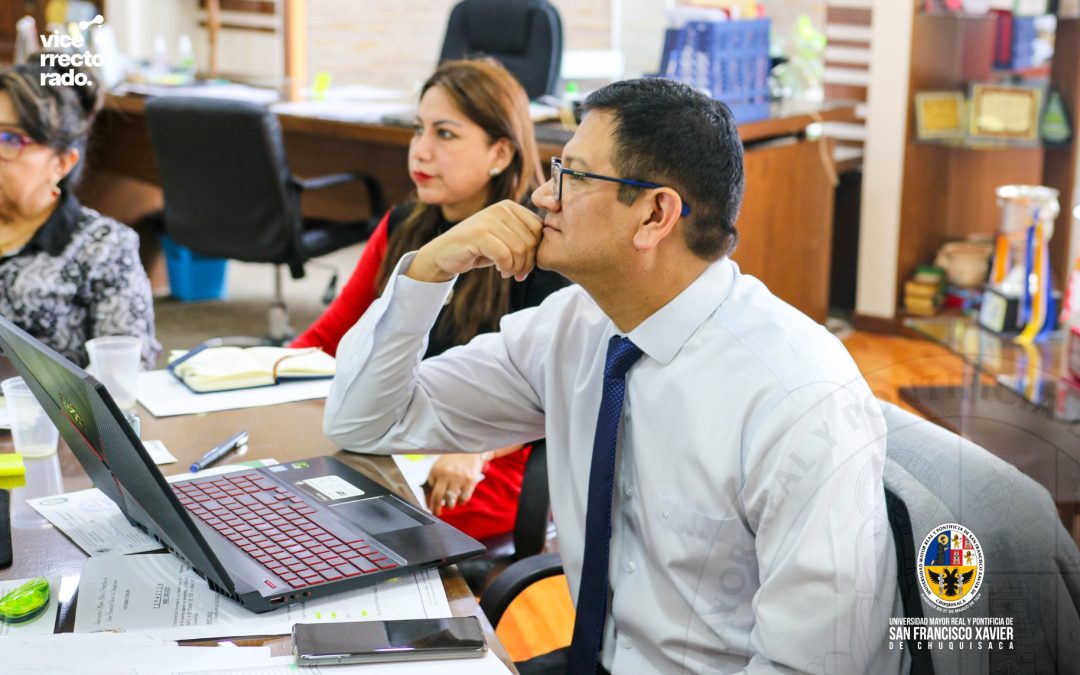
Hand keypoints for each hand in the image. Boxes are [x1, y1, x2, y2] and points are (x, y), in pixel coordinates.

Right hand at [407, 200, 542, 283]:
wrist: (444, 254)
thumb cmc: (478, 249)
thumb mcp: (504, 240)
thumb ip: (523, 238)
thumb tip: (548, 249)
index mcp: (509, 207)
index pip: (538, 229)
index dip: (537, 251)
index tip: (526, 265)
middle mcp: (500, 209)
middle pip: (531, 240)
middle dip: (528, 263)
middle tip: (518, 274)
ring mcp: (489, 220)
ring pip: (520, 249)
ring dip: (517, 267)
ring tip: (509, 273)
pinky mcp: (478, 234)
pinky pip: (505, 255)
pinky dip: (506, 268)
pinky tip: (500, 272)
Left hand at [424, 453, 489, 515]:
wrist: (472, 447)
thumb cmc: (454, 458)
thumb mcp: (440, 465)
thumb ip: (434, 479)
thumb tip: (429, 498)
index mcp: (436, 470)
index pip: (429, 491)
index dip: (429, 502)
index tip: (430, 507)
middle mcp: (446, 474)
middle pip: (437, 498)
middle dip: (436, 509)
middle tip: (437, 512)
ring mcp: (458, 478)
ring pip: (450, 501)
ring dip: (450, 505)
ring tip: (450, 504)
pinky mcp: (470, 481)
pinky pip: (463, 499)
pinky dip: (461, 502)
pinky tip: (460, 499)